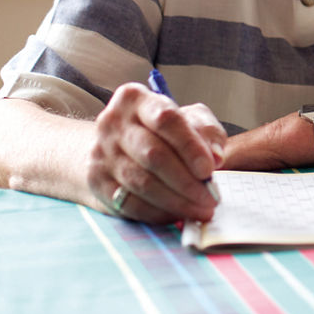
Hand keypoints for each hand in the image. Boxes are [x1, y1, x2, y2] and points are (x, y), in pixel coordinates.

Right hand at [88, 82, 225, 222]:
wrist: (115, 147)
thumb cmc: (162, 130)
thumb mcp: (190, 119)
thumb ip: (208, 132)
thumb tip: (217, 156)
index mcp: (135, 99)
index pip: (166, 119)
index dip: (190, 146)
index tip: (210, 169)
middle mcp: (112, 123)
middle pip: (153, 155)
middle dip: (187, 181)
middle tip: (210, 197)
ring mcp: (100, 153)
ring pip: (142, 183)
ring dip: (176, 201)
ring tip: (201, 210)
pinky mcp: (96, 181)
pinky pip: (129, 203)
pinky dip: (157, 212)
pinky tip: (177, 214)